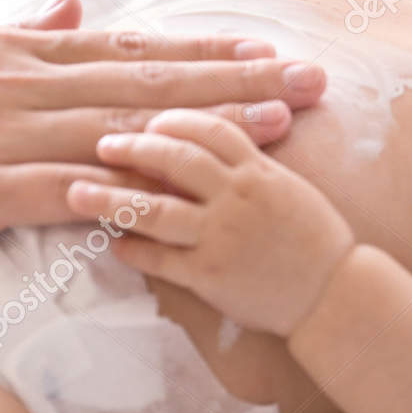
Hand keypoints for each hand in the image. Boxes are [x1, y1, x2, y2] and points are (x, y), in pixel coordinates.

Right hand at [0, 24, 326, 251]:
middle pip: (152, 81)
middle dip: (239, 80)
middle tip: (313, 78)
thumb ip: (15, 31)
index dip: (202, 51)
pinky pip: (66, 190)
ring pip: (131, 128)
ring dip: (213, 127)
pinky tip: (185, 197)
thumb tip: (72, 6)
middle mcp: (20, 81)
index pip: (128, 49)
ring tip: (282, 124)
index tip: (265, 46)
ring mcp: (1, 132)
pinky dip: (130, 191)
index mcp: (13, 52)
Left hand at [76, 109, 355, 335]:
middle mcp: (238, 195)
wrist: (335, 294)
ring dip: (110, 198)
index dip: (174, 118)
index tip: (147, 117)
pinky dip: (132, 250)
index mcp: (259, 168)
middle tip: (101, 144)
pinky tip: (111, 243)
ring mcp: (223, 236)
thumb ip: (248, 160)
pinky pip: (160, 260)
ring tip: (76, 191)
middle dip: (132, 147)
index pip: (208, 126)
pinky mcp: (211, 276)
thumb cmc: (314, 237)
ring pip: (155, 209)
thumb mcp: (288, 184)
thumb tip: (206, 140)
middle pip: (175, 157)